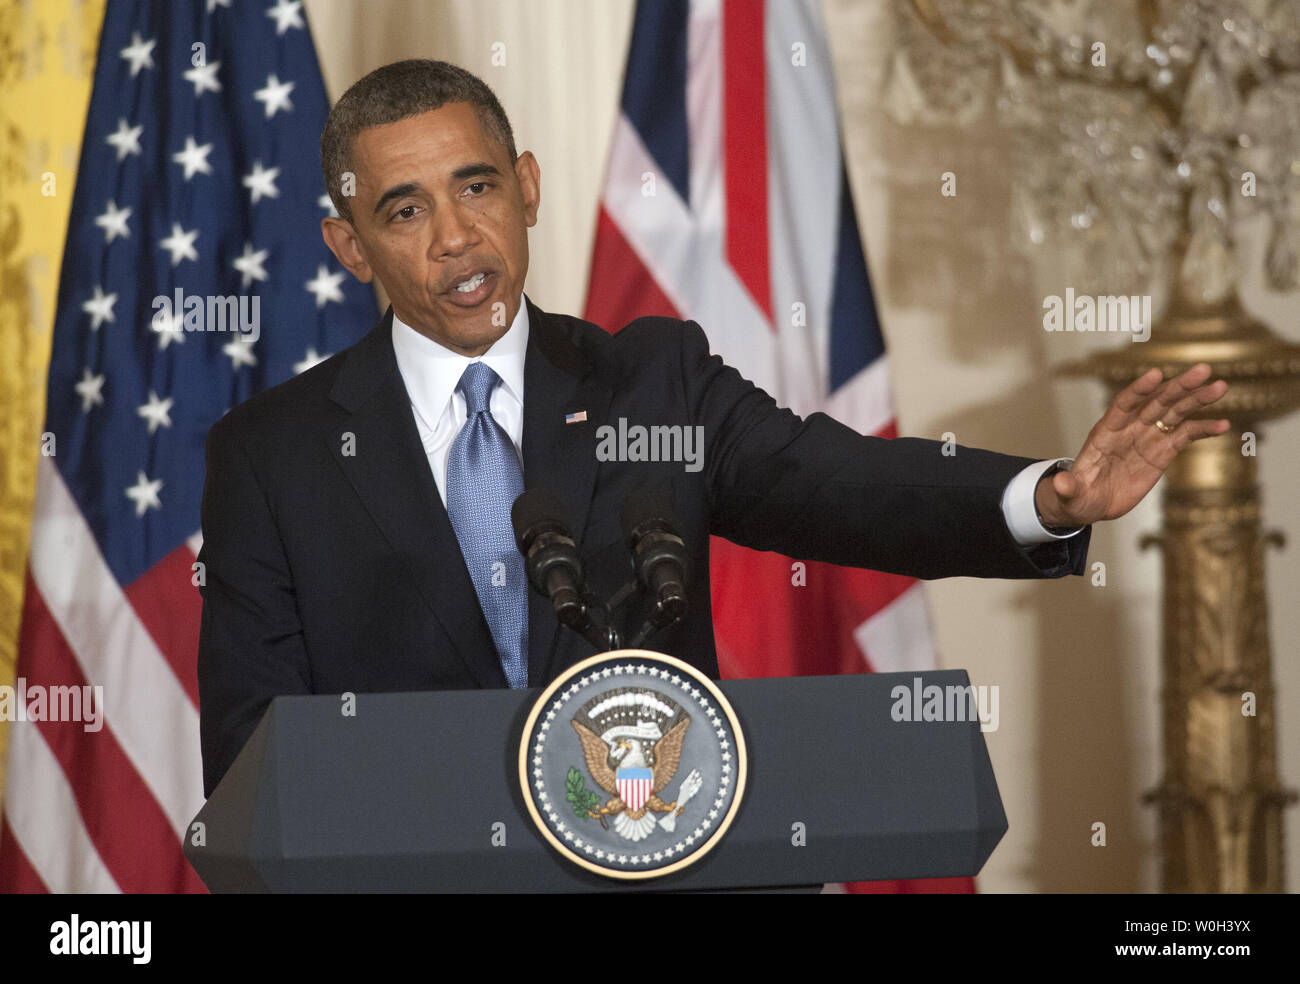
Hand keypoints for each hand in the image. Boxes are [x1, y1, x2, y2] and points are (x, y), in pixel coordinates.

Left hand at [1036, 363, 1229, 527]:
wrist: (1090, 503)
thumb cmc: (1077, 496)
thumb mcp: (1070, 495)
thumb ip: (1068, 488)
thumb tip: (1060, 484)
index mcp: (1105, 432)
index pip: (1123, 405)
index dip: (1138, 390)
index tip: (1156, 374)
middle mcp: (1129, 429)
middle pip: (1155, 402)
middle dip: (1178, 386)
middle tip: (1203, 370)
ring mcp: (1147, 438)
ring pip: (1174, 412)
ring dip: (1197, 399)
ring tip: (1220, 387)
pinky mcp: (1162, 452)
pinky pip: (1185, 436)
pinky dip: (1203, 429)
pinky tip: (1222, 424)